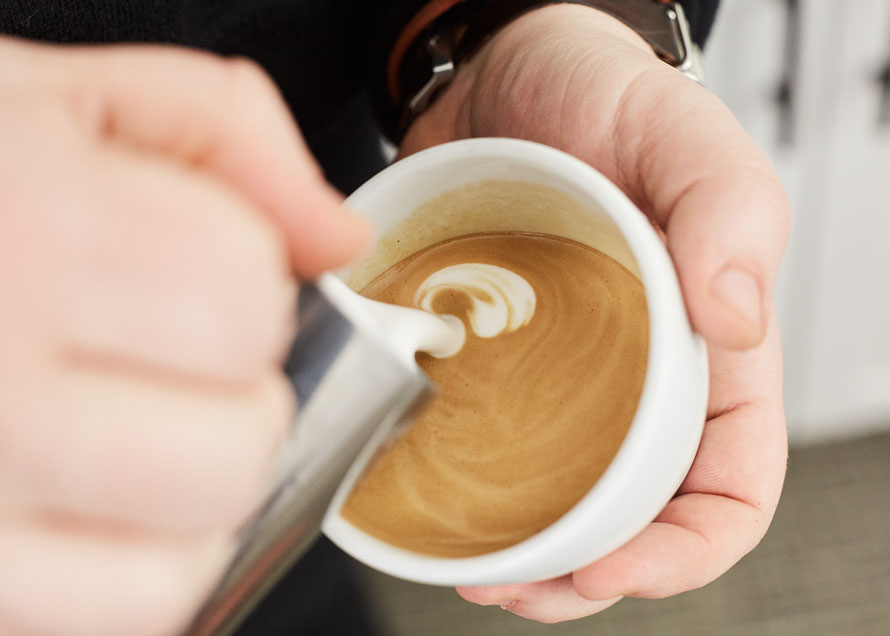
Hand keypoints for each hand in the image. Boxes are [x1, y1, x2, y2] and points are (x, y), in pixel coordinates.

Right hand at [0, 38, 366, 635]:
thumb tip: (337, 233)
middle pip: (244, 434)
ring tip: (129, 429)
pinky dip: (144, 568)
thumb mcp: (41, 98)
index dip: (246, 283)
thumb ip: (218, 130)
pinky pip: (130, 615)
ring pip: (197, 545)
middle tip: (167, 357)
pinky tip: (95, 499)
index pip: (250, 294)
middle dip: (237, 391)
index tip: (197, 273)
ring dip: (198, 487)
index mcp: (27, 228)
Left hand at [403, 5, 788, 621]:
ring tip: (474, 569)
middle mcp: (638, 380)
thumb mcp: (681, 133)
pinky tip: (432, 498)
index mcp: (709, 352)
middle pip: (634, 519)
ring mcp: (563, 376)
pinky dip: (468, 488)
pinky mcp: (496, 360)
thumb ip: (730, 211)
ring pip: (561, 502)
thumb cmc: (597, 97)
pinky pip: (491, 446)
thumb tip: (734, 316)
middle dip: (586, 576)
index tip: (609, 565)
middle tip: (515, 588)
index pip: (728, 489)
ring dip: (525, 554)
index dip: (681, 551)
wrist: (495, 74)